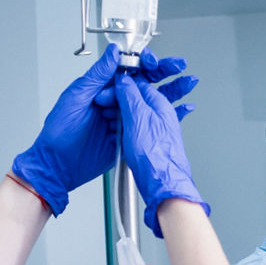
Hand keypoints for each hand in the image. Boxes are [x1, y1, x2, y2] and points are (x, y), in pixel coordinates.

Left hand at [11, 46, 198, 215]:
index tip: (156, 60)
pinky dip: (167, 118)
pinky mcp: (129, 138)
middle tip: (179, 66)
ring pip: (151, 104)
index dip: (144, 63)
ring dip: (171, 94)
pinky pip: (150, 126)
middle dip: (164, 74)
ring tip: (187, 84)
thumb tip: (113, 53)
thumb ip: (97, 75)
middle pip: (144, 85)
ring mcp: (123, 120)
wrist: (59, 165)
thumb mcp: (76, 97)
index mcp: (101, 88)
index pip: (128, 71)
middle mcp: (115, 102)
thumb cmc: (59, 131)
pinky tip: (182, 110)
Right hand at [114, 70, 207, 237]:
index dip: (118, 87)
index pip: (137, 85)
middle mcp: (160, 116)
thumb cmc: (155, 154)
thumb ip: (130, 95)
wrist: (162, 183)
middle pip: (134, 100)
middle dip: (116, 102)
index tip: (105, 93)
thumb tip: (124, 81)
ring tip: (110, 126)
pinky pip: (132, 132)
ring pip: (131, 116)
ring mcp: (155, 131)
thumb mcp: (138, 116)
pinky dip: (122, 132)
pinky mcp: (149, 144)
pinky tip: (117, 137)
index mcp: (160, 104)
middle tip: (104, 109)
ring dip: (118, 118)